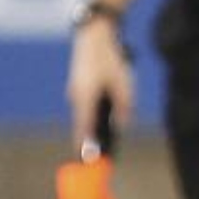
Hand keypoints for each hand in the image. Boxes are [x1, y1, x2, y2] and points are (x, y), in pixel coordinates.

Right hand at [66, 23, 133, 145]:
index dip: (86, 149)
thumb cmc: (110, 58)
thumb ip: (124, 107)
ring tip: (106, 135)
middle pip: (83, 125)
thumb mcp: (124, 84)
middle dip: (92, 139)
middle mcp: (76, 98)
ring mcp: (75, 91)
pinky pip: (86, 104)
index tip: (89, 164)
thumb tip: (122, 125)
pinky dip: (94, 110)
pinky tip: (105, 111)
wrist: (94, 34)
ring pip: (85, 114)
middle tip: (101, 154)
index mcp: (85, 100)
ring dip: (94, 123)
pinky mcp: (78, 84)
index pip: (83, 131)